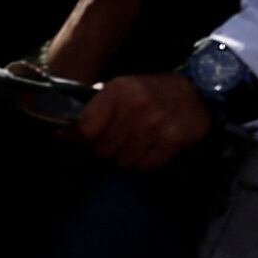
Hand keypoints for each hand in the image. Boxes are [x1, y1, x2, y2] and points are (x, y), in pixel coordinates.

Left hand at [79, 70, 213, 171]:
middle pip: (104, 150)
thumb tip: (61, 134)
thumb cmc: (150, 93)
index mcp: (117, 90)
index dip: (84, 139)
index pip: (86, 129)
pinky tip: (152, 147)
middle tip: (121, 138)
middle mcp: (135, 105)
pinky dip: (146, 162)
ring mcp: (155, 124)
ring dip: (127, 157)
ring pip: (123, 161)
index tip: (89, 140)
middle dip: (109, 148)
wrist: (195, 92)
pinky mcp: (172, 139)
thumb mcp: (120, 90)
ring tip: (138, 142)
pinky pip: (145, 166)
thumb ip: (93, 111)